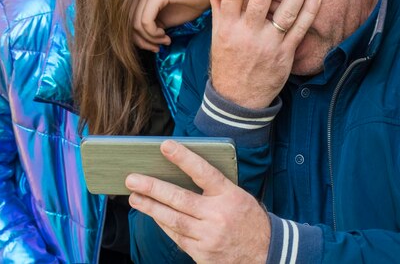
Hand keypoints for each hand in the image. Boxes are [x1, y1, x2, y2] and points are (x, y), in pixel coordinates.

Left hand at [127, 140, 270, 263]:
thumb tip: (182, 173)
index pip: (204, 172)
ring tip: (134, 197)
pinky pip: (177, 237)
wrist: (266, 253)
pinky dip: (163, 224)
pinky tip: (153, 215)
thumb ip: (214, 187)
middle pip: (180, 199)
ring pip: (173, 220)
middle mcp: (218, 216)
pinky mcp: (203, 254)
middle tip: (133, 179)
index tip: (165, 146)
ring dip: (151, 208)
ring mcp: (209, 237)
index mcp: (230, 196)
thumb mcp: (239, 196)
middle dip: (153, 188)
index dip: (184, 158)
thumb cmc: (248, 219)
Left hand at [131, 0, 209, 51]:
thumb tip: (136, 44)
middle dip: (143, 41)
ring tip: (165, 40)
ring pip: (136, 25)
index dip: (139, 40)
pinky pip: (145, 21)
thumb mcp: (163, 21)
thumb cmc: (188, 6)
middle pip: (129, 24)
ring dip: (151, 39)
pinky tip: (166, 35)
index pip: (127, 23)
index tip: (155, 48)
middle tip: (158, 47)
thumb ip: (148, 28)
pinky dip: (154, 34)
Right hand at [209, 0, 320, 108]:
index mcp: (228, 28)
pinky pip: (299, 30)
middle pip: (259, 1)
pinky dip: (309, 12)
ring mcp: (268, 45)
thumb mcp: (218, 37)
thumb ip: (219, 10)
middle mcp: (247, 35)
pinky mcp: (284, 54)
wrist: (238, 99)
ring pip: (284, 14)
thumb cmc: (227, 63)